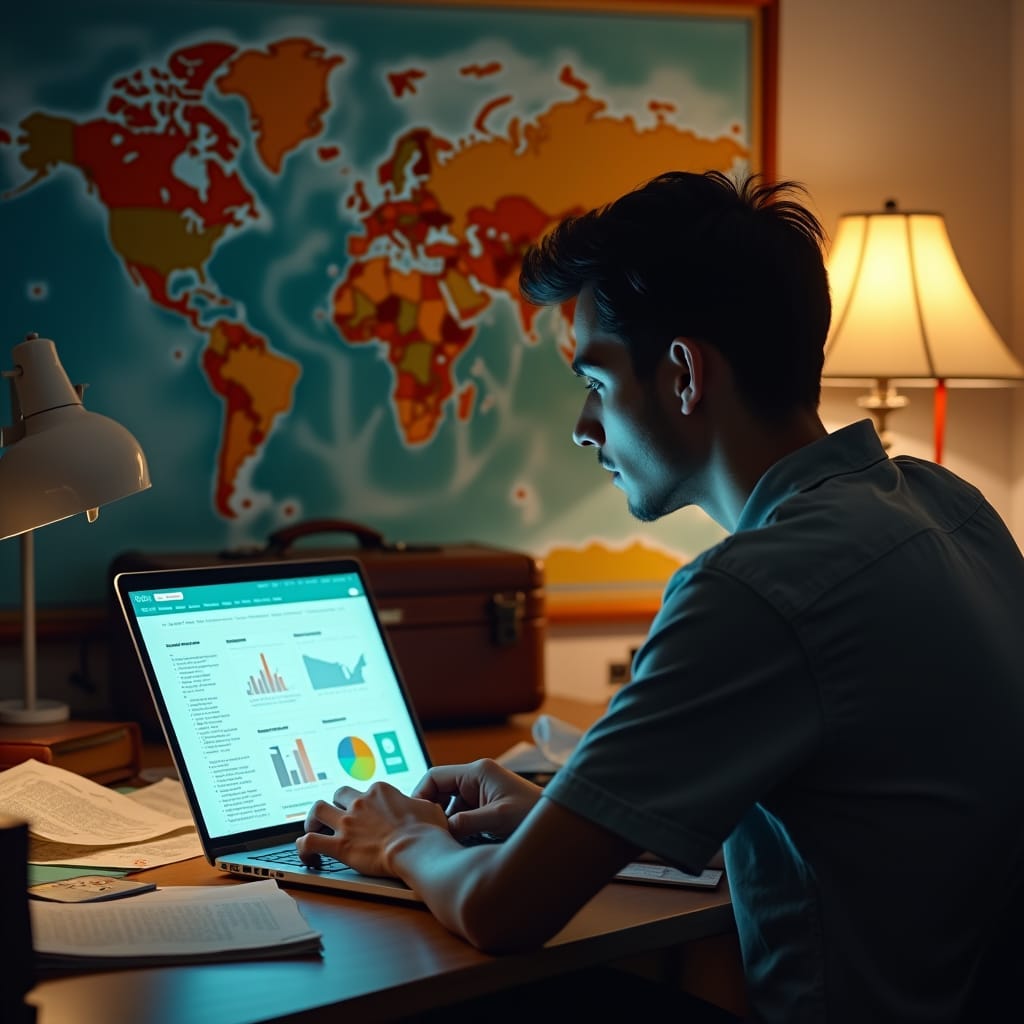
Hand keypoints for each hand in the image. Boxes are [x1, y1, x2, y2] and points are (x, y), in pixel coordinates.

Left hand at [296, 782, 448, 875]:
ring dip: (313, 820)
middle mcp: (360, 802)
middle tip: (337, 818)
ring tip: (314, 829)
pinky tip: (308, 855)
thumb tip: (421, 808)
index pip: (364, 790)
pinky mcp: (340, 845)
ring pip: (317, 810)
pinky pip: (309, 842)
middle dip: (336, 805)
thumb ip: (417, 804)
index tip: (367, 814)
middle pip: (338, 794)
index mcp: (380, 791)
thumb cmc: (427, 831)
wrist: (417, 849)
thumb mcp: (428, 808)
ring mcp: (348, 822)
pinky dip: (304, 847)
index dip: (364, 802)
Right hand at [413, 758, 543, 841]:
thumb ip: (467, 822)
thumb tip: (441, 830)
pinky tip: (458, 847)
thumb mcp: (498, 819)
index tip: (413, 819)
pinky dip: (456, 831)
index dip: (420, 795)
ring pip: (449, 807)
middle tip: (427, 836)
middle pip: (439, 792)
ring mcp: (482, 794)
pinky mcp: (486, 808)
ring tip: (443, 844)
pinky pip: (461, 817)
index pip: (434, 776)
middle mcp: (477, 780)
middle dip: (432, 813)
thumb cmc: (534, 815)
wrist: (561, 828)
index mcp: (477, 772)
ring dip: (445, 825)